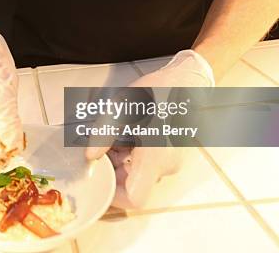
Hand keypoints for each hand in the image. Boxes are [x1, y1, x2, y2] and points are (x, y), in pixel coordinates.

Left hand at [86, 50, 213, 208]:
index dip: (114, 197)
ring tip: (114, 137)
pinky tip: (128, 135)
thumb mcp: (121, 107)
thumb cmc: (157, 91)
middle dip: (113, 172)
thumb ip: (103, 134)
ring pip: (140, 175)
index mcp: (154, 157)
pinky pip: (149, 166)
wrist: (188, 81)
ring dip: (122, 162)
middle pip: (134, 185)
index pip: (135, 198)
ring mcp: (172, 162)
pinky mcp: (173, 156)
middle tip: (101, 151)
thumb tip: (90, 156)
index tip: (99, 182)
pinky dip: (134, 156)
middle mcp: (167, 166)